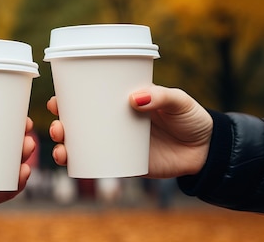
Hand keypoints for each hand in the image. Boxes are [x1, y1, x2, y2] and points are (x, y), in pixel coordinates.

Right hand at [47, 85, 212, 177]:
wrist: (208, 150)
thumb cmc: (191, 118)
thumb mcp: (179, 101)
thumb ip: (161, 96)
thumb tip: (134, 99)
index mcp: (121, 102)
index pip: (89, 98)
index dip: (67, 99)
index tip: (56, 100)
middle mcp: (114, 123)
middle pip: (77, 124)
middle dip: (59, 125)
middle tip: (57, 127)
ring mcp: (118, 144)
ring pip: (82, 146)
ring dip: (64, 147)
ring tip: (61, 148)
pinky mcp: (126, 164)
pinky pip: (98, 165)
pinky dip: (81, 166)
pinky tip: (71, 165)